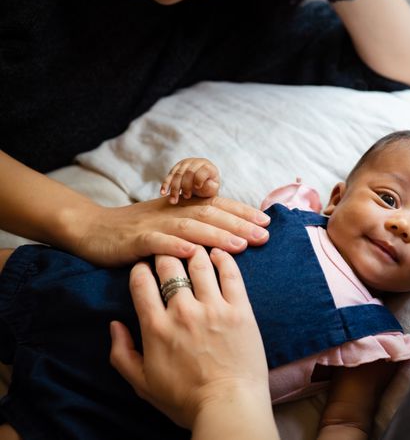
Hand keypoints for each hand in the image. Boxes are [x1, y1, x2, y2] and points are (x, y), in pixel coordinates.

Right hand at [70, 196, 268, 266]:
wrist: (92, 230)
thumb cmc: (136, 232)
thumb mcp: (168, 224)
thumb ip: (194, 225)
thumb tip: (230, 232)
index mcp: (181, 208)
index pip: (218, 205)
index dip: (243, 212)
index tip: (267, 222)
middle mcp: (171, 212)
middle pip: (210, 214)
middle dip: (239, 224)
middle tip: (264, 235)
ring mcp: (152, 225)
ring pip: (189, 227)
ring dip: (216, 235)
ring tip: (240, 244)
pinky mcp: (134, 240)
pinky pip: (156, 242)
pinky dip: (175, 246)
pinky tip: (193, 254)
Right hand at [109, 247, 271, 429]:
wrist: (228, 406)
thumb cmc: (185, 400)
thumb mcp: (141, 384)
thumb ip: (121, 353)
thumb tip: (114, 325)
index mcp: (156, 327)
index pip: (141, 282)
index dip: (141, 268)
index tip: (144, 267)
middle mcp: (182, 311)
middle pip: (169, 265)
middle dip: (165, 254)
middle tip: (168, 254)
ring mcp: (213, 308)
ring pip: (200, 263)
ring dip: (194, 251)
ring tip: (193, 249)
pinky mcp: (240, 310)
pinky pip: (231, 274)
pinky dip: (223, 259)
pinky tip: (219, 253)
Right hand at [161, 158, 219, 203]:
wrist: (201, 185)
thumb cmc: (209, 188)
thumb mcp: (213, 189)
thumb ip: (211, 187)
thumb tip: (206, 184)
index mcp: (207, 166)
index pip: (203, 169)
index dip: (200, 177)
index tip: (197, 187)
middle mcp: (196, 162)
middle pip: (188, 172)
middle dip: (186, 185)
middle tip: (186, 197)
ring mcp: (185, 164)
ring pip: (177, 174)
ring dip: (174, 188)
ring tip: (173, 201)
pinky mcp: (176, 168)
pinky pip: (169, 176)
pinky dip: (166, 185)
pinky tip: (163, 193)